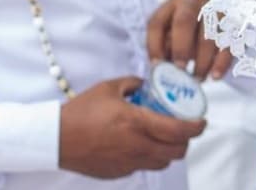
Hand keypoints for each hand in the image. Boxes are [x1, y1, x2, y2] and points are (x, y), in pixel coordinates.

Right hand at [58, 77, 205, 178]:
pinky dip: (149, 158)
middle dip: (187, 141)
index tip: (202, 121)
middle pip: (177, 151)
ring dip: (169, 151)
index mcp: (137, 123)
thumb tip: (145, 83)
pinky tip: (141, 146)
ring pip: (163, 162)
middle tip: (185, 130)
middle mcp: (136, 146)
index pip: (179, 131)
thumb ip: (132, 83)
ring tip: (166, 139)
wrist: (53, 138)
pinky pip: (143, 167)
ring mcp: (127, 163)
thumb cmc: (80, 112)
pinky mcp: (117, 173)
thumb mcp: (108, 88)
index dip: (197, 128)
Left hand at [147, 0, 231, 79]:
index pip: (157, 23)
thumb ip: (164, 48)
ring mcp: (215, 11)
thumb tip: (162, 69)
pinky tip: (215, 76)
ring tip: (197, 78)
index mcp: (172, 5)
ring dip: (202, 61)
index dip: (154, 46)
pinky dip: (221, 62)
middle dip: (181, 48)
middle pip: (184, 22)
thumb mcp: (170, 34)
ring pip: (209, 35)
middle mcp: (193, 3)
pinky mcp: (232, 24)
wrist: (213, 16)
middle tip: (179, 69)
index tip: (157, 66)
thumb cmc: (185, 30)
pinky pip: (228, 44)